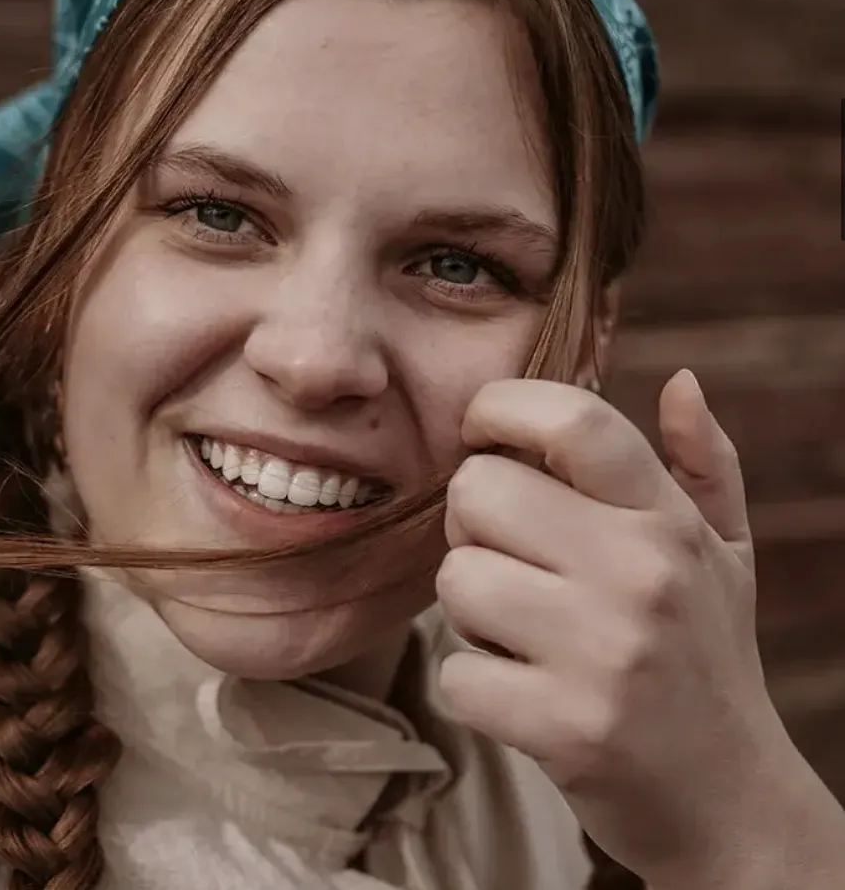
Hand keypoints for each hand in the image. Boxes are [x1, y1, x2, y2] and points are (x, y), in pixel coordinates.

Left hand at [434, 371, 795, 887]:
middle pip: (478, 491)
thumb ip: (703, 462)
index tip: (477, 430)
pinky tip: (521, 693)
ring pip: (457, 579)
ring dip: (470, 611)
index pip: (573, 418)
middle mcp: (640, 573)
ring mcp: (605, 652)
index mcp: (666, 520)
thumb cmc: (707, 659)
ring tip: (519, 633)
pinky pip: (457, 671)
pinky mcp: (567, 726)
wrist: (731, 806)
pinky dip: (474, 686)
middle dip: (473, 527)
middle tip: (509, 563)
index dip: (500, 405)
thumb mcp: (724, 555)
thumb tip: (683, 380)